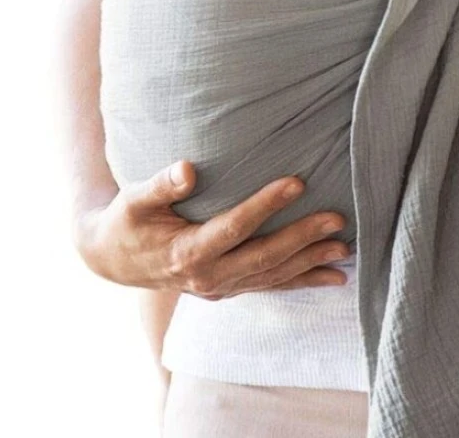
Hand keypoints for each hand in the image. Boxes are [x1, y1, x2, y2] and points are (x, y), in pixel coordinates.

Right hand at [75, 161, 349, 297]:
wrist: (113, 260)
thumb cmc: (126, 221)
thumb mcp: (133, 200)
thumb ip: (159, 185)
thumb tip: (186, 168)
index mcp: (187, 252)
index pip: (234, 228)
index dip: (266, 205)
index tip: (298, 182)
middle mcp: (208, 277)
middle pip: (264, 257)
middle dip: (303, 237)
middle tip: (338, 217)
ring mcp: (221, 287)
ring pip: (273, 276)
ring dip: (311, 262)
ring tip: (345, 246)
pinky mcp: (229, 289)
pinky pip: (272, 286)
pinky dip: (304, 281)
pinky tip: (335, 277)